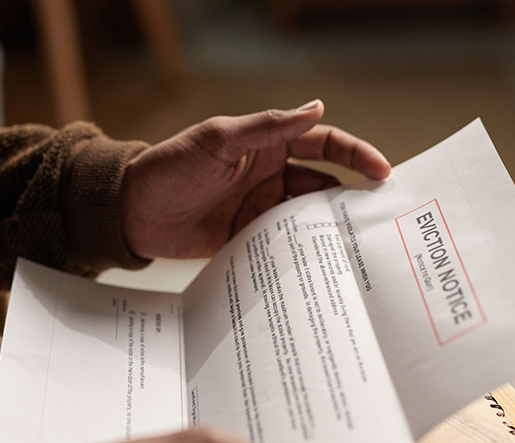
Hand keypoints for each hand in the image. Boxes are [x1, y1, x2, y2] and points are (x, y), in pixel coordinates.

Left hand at [120, 100, 389, 259]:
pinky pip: (281, 244)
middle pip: (322, 184)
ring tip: (354, 244)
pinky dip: (299, 251)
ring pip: (305, 217)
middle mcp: (269, 178)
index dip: (354, 154)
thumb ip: (266, 128)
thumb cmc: (170, 168)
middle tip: (379, 216)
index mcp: (266, 148)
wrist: (133, 212)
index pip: (322, 145)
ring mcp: (259, 210)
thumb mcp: (218, 141)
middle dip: (350, 196)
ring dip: (327, 227)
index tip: (382, 171)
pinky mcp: (248, 239)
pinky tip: (316, 262)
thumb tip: (317, 108)